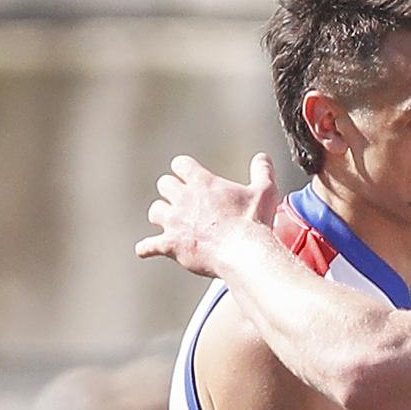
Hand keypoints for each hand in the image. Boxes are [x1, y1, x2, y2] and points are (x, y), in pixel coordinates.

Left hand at [135, 153, 280, 276]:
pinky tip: (146, 250)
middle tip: (183, 201)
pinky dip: (146, 248)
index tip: (190, 177)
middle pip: (164, 184)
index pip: (180, 164)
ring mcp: (174, 222)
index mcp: (202, 182)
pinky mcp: (170, 245)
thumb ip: (262, 171)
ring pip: (155, 211)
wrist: (244, 252)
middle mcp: (183, 198)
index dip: (184, 169)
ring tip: (171, 224)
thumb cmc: (254, 221)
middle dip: (172, 192)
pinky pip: (147, 246)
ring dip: (162, 216)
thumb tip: (262, 157)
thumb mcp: (265, 191)